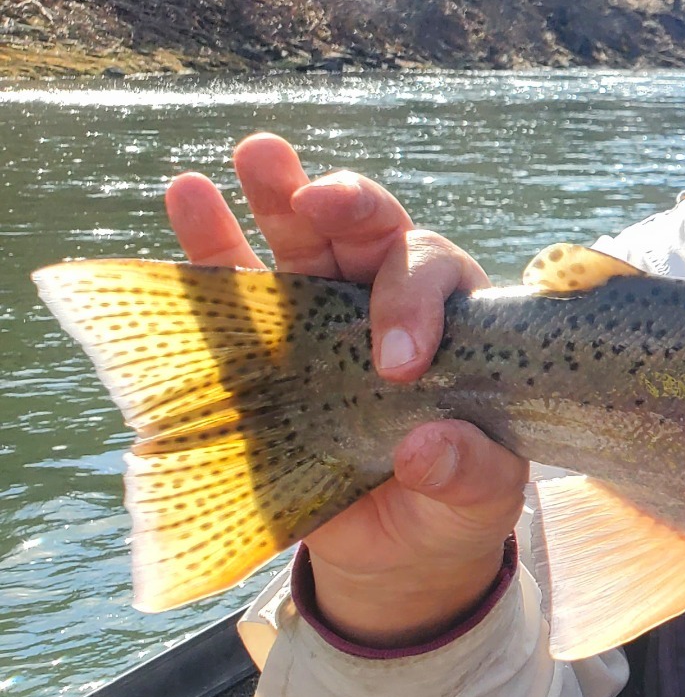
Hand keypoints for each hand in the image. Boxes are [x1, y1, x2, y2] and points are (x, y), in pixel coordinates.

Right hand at [167, 132, 527, 646]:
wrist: (397, 543)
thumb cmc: (455, 502)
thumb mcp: (482, 497)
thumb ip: (472, 473)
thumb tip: (427, 451)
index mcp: (455, 324)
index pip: (436, 281)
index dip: (413, 306)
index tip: (398, 367)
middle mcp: (388, 301)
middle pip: (373, 231)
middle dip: (350, 205)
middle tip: (323, 201)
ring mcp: (324, 314)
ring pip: (303, 237)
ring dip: (278, 192)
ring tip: (257, 153)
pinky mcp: (268, 343)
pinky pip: (234, 285)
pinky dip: (209, 242)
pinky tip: (189, 196)